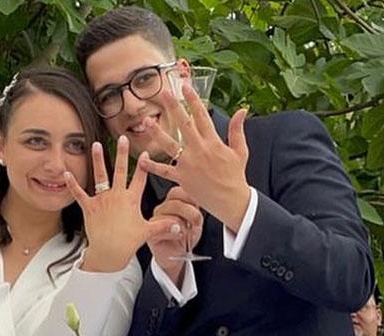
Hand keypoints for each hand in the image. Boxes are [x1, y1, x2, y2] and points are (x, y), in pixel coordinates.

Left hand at [64, 136, 178, 272]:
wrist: (109, 252)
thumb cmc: (127, 242)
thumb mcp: (148, 231)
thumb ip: (163, 226)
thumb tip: (179, 226)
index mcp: (131, 200)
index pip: (140, 179)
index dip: (144, 166)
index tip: (145, 153)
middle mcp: (117, 196)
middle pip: (120, 170)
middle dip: (122, 153)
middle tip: (123, 138)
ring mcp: (102, 200)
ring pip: (100, 176)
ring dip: (98, 160)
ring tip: (96, 145)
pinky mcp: (89, 207)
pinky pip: (79, 193)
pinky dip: (72, 184)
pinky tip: (66, 173)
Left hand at [138, 85, 249, 232]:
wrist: (230, 201)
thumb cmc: (235, 176)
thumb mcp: (241, 151)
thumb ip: (237, 130)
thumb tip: (242, 109)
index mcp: (213, 142)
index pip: (201, 115)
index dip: (193, 99)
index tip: (185, 86)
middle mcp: (199, 150)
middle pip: (184, 124)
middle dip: (173, 107)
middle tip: (163, 93)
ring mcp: (189, 165)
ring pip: (170, 145)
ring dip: (157, 132)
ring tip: (146, 121)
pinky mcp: (182, 179)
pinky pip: (164, 171)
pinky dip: (152, 166)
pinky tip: (141, 158)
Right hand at [148, 186, 203, 285]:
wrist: (178, 256)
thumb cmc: (186, 237)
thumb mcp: (196, 220)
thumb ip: (196, 208)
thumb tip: (202, 199)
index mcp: (172, 202)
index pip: (178, 191)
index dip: (191, 197)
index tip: (199, 207)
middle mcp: (162, 209)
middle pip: (175, 201)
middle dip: (191, 212)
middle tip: (197, 221)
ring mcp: (155, 220)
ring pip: (170, 215)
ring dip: (183, 225)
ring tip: (187, 232)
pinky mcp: (151, 233)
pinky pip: (163, 228)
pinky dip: (174, 233)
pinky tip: (179, 237)